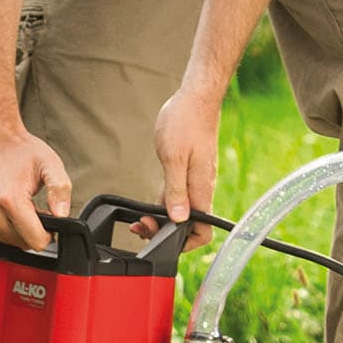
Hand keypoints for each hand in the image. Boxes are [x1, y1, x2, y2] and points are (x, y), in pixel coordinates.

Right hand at [0, 120, 71, 249]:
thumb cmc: (20, 150)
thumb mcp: (49, 164)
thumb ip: (60, 190)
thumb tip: (62, 216)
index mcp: (10, 200)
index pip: (35, 242)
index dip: (47, 234)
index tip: (47, 218)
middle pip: (21, 243)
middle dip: (31, 229)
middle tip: (32, 205)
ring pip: (6, 241)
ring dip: (16, 228)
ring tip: (17, 203)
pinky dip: (1, 225)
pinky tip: (3, 206)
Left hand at [153, 83, 220, 239]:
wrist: (196, 99)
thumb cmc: (186, 122)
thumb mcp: (174, 157)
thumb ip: (175, 190)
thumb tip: (179, 218)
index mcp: (201, 189)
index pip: (203, 231)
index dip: (184, 243)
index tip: (160, 238)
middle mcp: (200, 189)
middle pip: (189, 226)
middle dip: (166, 233)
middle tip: (142, 227)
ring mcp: (194, 182)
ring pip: (182, 213)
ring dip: (162, 220)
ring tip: (140, 220)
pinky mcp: (188, 173)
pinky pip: (177, 197)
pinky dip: (163, 205)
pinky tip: (148, 204)